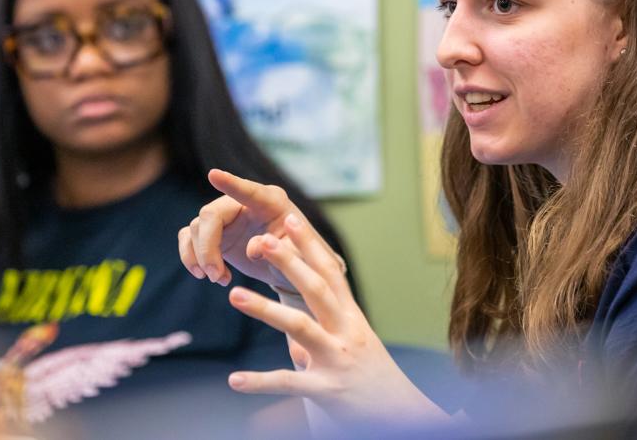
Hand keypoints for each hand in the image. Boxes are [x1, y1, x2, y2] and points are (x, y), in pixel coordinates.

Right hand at [179, 169, 324, 290]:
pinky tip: (209, 276)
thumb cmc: (300, 257)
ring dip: (199, 257)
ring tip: (219, 279)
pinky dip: (191, 258)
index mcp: (271, 203)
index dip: (231, 183)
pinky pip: (189, 237)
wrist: (290, 267)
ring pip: (197, 227)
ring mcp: (227, 216)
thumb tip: (254, 247)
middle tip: (214, 276)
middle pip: (211, 214)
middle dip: (207, 247)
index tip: (213, 174)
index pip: (249, 191)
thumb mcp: (298, 257)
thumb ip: (280, 250)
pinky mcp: (214, 232)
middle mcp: (244, 203)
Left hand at [224, 216, 448, 426]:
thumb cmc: (375, 379)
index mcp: (352, 318)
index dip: (310, 246)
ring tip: (235, 294)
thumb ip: (327, 331)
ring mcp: (337, 360)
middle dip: (290, 263)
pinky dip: (261, 381)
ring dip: (266, 309)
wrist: (402, 416)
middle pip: (317, 290)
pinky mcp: (328, 390)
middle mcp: (346, 333)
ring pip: (300, 328)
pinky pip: (290, 384)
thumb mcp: (355, 345)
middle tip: (263, 240)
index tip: (291, 220)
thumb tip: (296, 329)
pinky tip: (234, 380)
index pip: (330, 274)